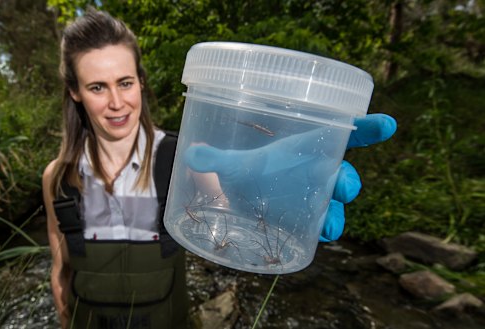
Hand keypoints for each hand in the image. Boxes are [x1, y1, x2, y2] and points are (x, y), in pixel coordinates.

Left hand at [183, 113, 396, 241]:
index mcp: (307, 147)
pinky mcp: (306, 219)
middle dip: (348, 180)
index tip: (385, 124)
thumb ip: (215, 159)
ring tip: (329, 223)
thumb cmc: (247, 167)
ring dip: (338, 212)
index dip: (366, 128)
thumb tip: (192, 154)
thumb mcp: (232, 163)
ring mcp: (314, 197)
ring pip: (336, 203)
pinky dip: (325, 230)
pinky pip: (323, 225)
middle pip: (343, 173)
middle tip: (343, 184)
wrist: (240, 193)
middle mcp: (317, 171)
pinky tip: (322, 234)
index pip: (344, 133)